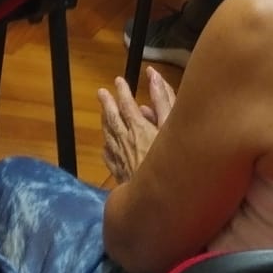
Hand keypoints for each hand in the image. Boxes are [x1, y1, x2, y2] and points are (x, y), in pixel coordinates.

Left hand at [98, 68, 173, 183]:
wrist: (157, 196)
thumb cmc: (169, 158)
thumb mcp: (170, 125)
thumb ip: (163, 99)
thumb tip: (153, 75)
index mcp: (138, 127)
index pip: (126, 104)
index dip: (122, 92)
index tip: (118, 81)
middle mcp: (125, 141)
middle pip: (112, 119)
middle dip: (107, 104)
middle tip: (101, 93)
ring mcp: (120, 158)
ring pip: (108, 136)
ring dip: (105, 123)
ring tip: (103, 114)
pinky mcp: (119, 174)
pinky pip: (109, 157)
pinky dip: (107, 148)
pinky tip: (106, 147)